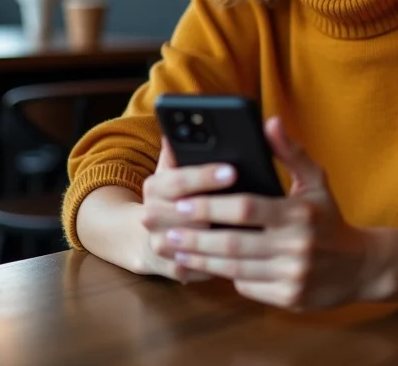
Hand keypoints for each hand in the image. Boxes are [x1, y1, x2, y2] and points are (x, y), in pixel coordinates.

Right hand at [138, 137, 236, 282]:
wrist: (144, 238)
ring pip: (193, 241)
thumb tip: (182, 127)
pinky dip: (220, 260)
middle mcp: (150, 215)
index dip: (206, 176)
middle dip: (217, 208)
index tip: (232, 171)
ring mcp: (160, 244)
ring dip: (220, 235)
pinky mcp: (172, 268)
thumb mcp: (173, 168)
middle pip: (186, 212)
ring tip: (253, 227)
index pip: (180, 179)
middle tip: (249, 202)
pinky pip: (199, 266)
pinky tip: (245, 252)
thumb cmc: (173, 195)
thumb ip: (181, 148)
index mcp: (155, 186)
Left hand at [164, 118, 379, 310]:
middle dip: (196, 236)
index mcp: (299, 214)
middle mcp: (296, 246)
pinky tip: (203, 265)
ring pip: (234, 269)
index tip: (184, 203)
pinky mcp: (289, 299)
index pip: (247, 209)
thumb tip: (269, 122)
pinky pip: (247, 286)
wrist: (359, 267)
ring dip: (201, 258)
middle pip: (234, 243)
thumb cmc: (329, 218)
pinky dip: (224, 276)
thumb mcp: (316, 180)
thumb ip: (290, 152)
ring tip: (175, 247)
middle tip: (167, 229)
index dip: (212, 206)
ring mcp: (292, 276)